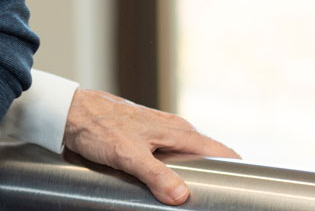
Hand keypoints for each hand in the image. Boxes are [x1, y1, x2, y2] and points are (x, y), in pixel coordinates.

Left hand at [63, 88, 238, 204]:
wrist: (66, 112)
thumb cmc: (95, 125)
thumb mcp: (127, 154)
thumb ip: (155, 175)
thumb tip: (182, 196)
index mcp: (178, 131)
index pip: (221, 152)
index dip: (238, 170)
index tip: (248, 189)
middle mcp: (172, 132)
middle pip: (205, 160)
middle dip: (213, 180)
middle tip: (216, 202)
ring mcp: (158, 137)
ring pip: (185, 163)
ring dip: (189, 180)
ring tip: (192, 201)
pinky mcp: (142, 144)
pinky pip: (166, 163)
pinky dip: (170, 177)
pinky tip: (165, 191)